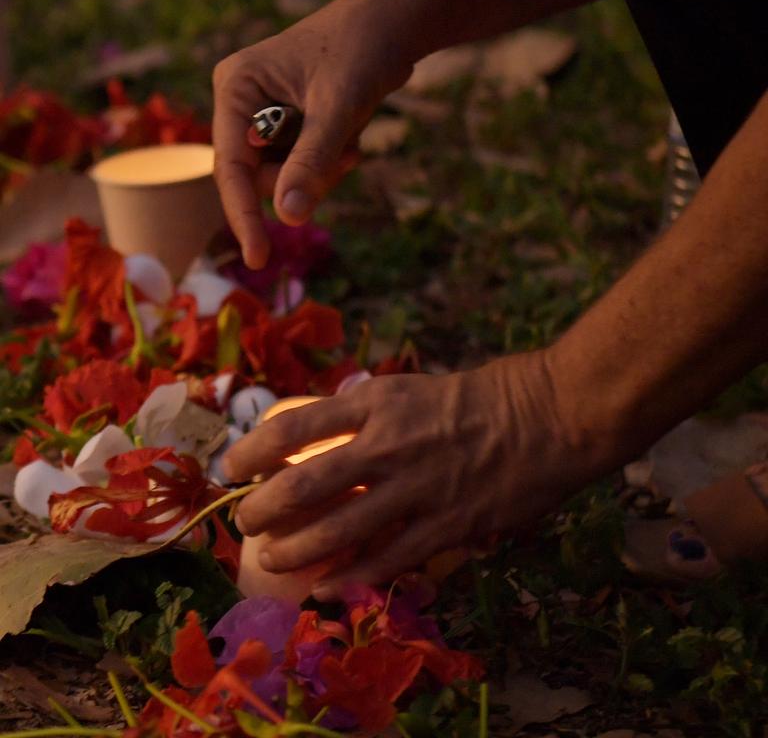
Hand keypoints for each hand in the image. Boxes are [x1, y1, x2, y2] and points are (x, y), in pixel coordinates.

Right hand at [212, 0, 412, 267]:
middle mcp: (242, 101)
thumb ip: (312, 160)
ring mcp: (264, 113)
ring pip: (286, 175)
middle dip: (304, 179)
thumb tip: (288, 216)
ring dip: (323, 170)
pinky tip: (352, 133)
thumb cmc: (363, 49)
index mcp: (236, 87)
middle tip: (347, 158)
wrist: (395, 21)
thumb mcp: (338, 107)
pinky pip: (304, 165)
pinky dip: (330, 161)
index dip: (243, 214)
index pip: (230, 166)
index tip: (258, 257)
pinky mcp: (289, 123)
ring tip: (353, 139)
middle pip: (259, 177)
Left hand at [223, 350, 599, 598]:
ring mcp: (418, 488)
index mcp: (377, 402)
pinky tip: (326, 589)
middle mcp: (389, 444)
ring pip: (339, 530)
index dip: (253, 449)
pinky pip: (387, 559)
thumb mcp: (408, 389)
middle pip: (306, 484)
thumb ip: (364, 414)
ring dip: (296, 551)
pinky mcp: (447, 525)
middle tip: (245, 521)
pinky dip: (351, 578)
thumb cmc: (473, 398)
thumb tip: (317, 440)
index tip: (233, 464)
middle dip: (264, 508)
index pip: (295, 425)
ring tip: (271, 559)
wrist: (544, 415)